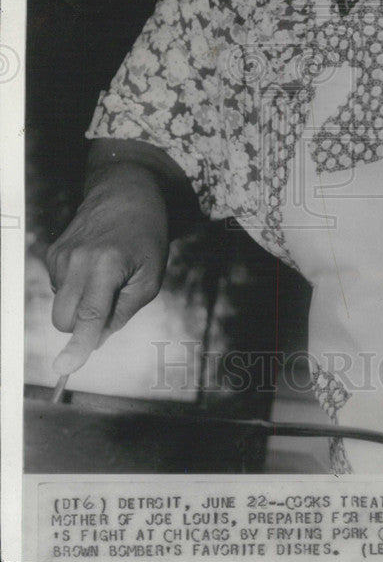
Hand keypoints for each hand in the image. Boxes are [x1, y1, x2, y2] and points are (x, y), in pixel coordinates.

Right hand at [46, 164, 169, 375]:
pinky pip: (59, 289)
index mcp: (107, 265)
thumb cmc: (145, 236)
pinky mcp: (52, 253)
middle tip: (111, 304)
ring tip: (107, 276)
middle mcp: (78, 260)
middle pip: (65, 319)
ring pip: (61, 306)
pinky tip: (94, 266)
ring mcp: (61, 255)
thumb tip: (97, 339)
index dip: (79, 345)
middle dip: (83, 326)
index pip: (89, 315)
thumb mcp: (151, 276)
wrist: (126, 193)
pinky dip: (76, 288)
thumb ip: (125, 311)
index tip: (65, 368)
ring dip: (81, 304)